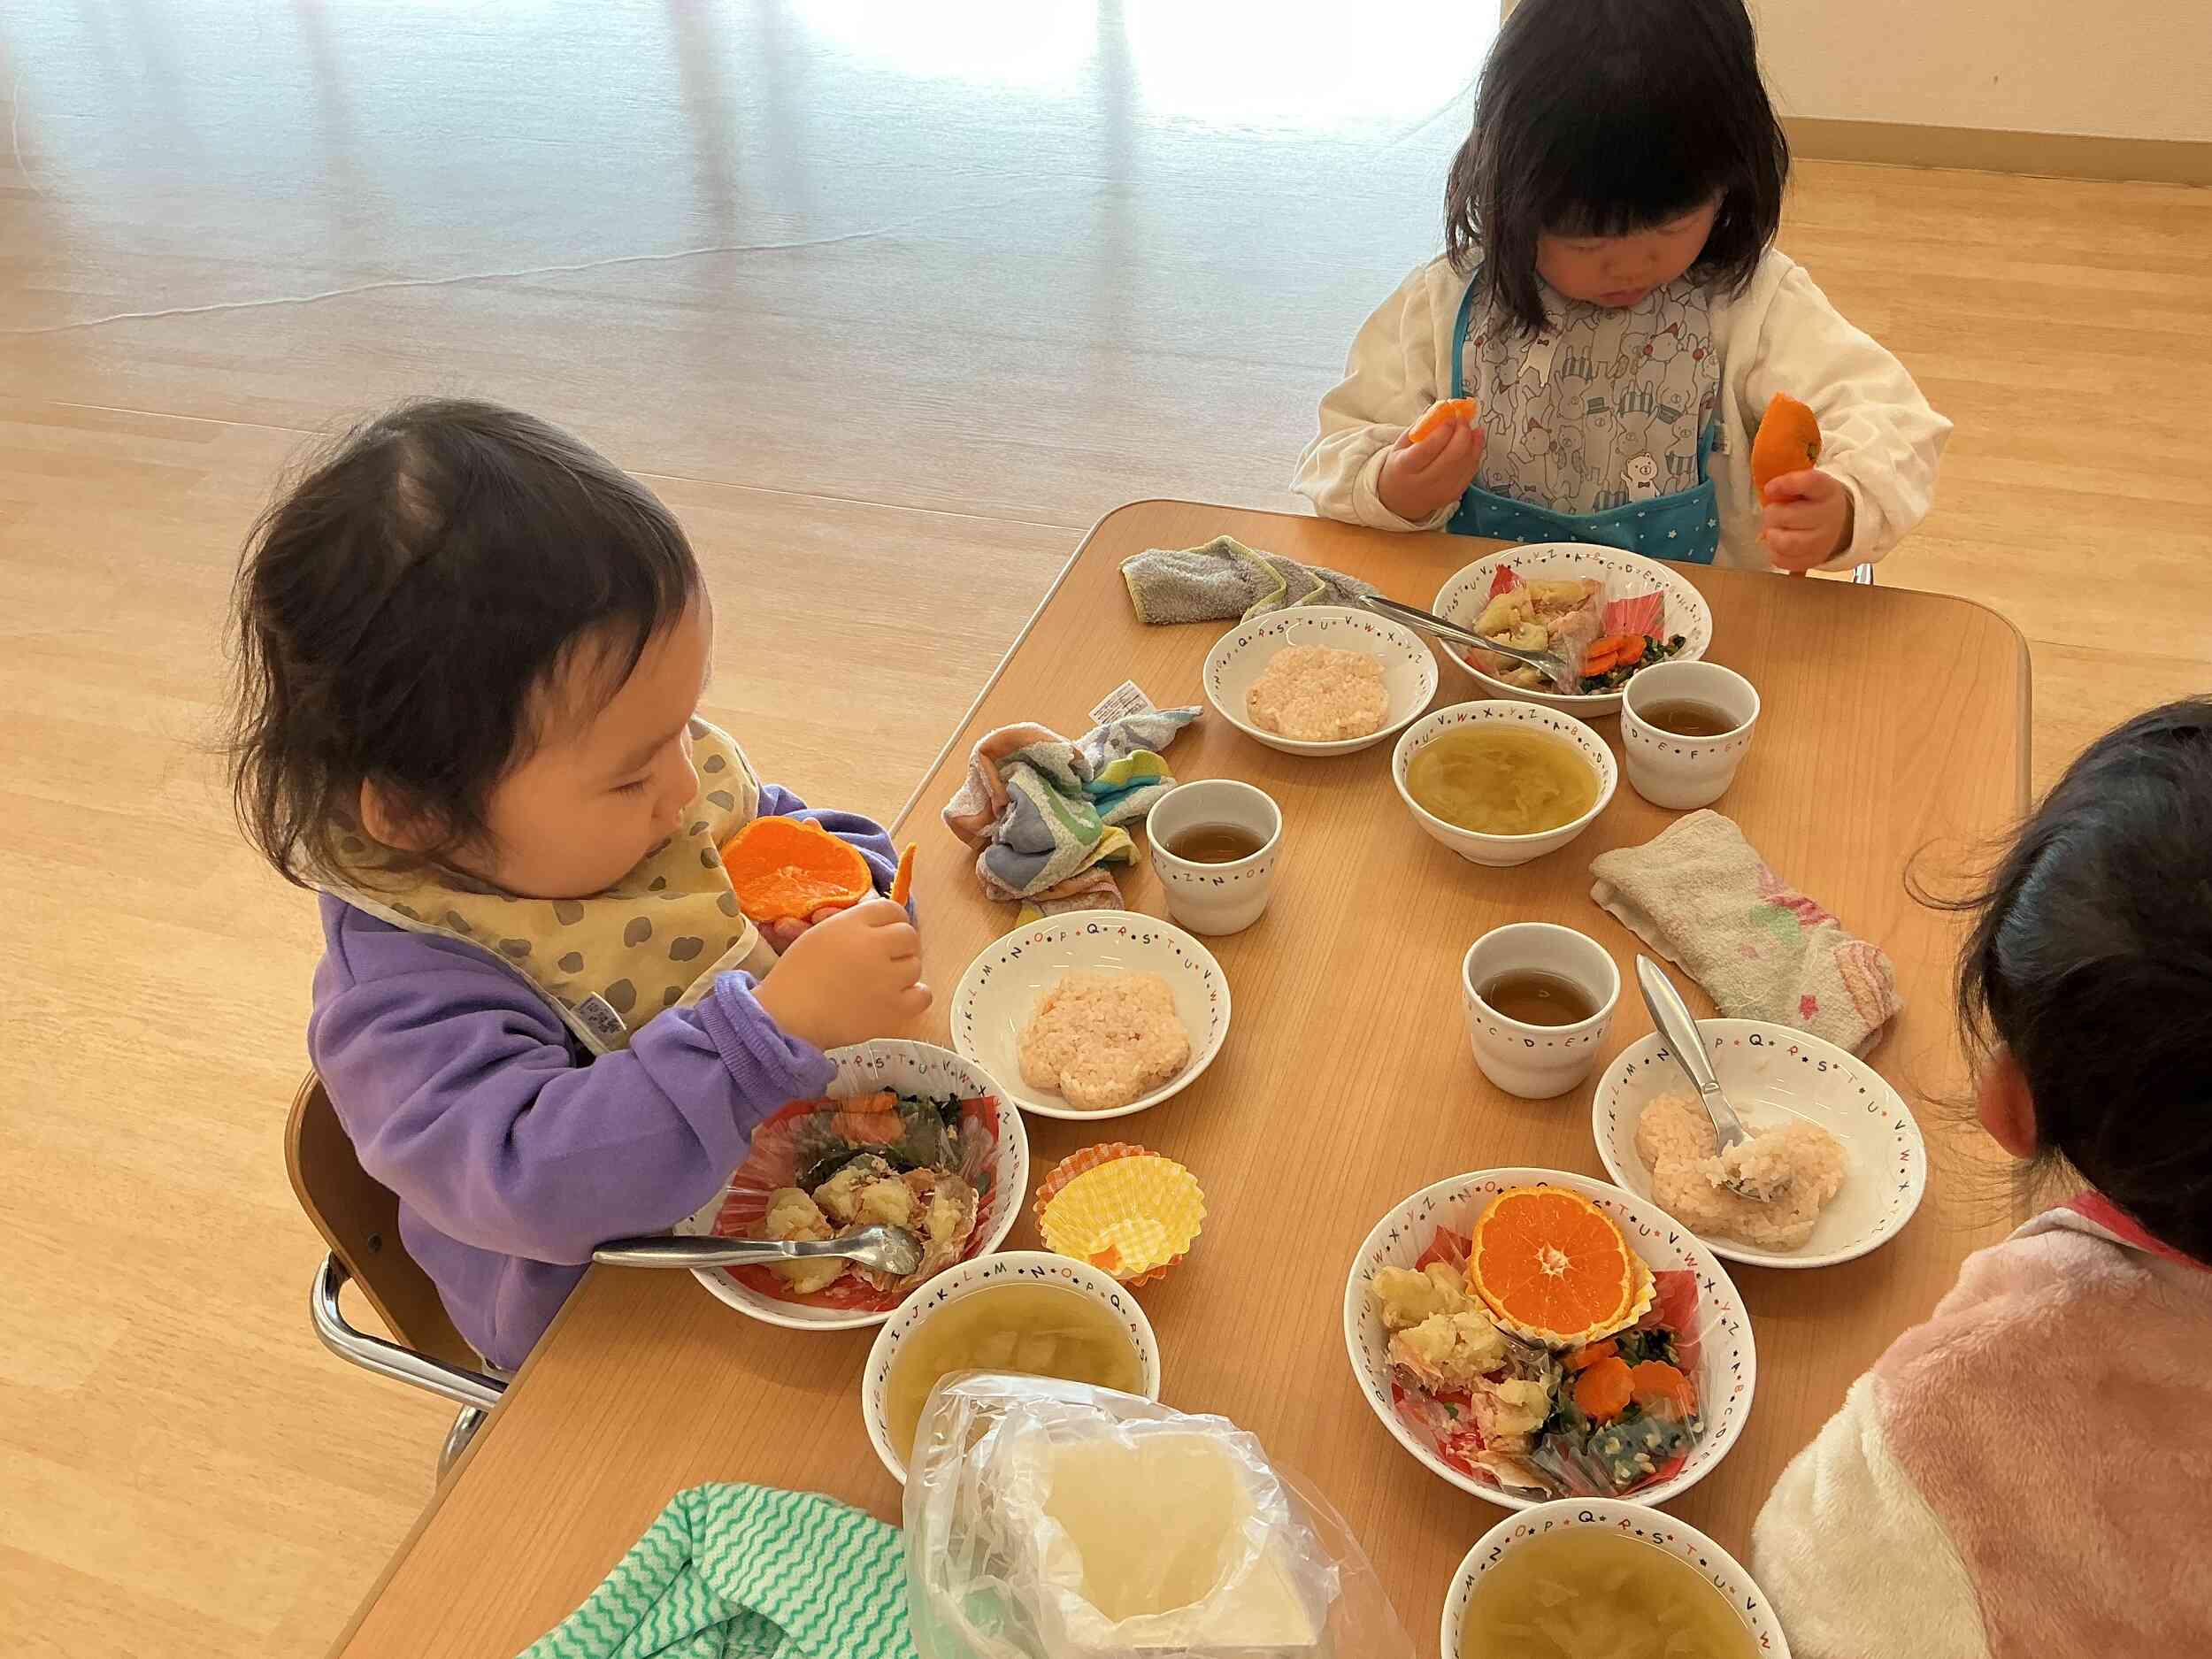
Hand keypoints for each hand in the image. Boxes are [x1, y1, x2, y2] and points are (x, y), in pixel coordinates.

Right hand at [754, 899, 929, 1049]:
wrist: (787, 1017)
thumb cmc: (794, 977)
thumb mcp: (817, 936)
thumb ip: (849, 925)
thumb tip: (872, 921)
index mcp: (852, 925)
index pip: (891, 909)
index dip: (892, 921)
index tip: (887, 933)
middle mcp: (873, 946)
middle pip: (909, 935)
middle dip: (900, 945)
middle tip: (887, 958)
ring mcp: (886, 978)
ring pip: (915, 965)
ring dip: (903, 972)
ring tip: (883, 982)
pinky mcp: (893, 1008)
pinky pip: (923, 995)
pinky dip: (915, 996)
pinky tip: (899, 998)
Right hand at [1377, 418, 1484, 522]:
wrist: (1399, 499)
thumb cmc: (1400, 467)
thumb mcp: (1400, 446)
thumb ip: (1420, 428)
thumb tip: (1442, 409)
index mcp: (1405, 467)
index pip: (1428, 448)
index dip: (1443, 430)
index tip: (1449, 417)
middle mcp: (1423, 482)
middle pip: (1451, 456)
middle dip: (1462, 433)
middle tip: (1462, 419)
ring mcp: (1440, 491)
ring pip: (1465, 463)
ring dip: (1472, 441)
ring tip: (1470, 427)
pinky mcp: (1453, 494)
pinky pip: (1470, 471)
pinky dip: (1476, 453)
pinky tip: (1475, 440)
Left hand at [1761, 469, 1854, 571]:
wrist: (1836, 523)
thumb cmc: (1811, 501)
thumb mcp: (1806, 485)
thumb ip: (1788, 485)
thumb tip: (1769, 493)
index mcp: (1827, 491)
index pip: (1810, 482)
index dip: (1787, 484)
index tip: (1769, 488)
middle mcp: (1828, 517)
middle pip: (1788, 517)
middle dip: (1771, 514)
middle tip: (1771, 513)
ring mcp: (1823, 541)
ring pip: (1786, 543)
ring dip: (1771, 535)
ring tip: (1773, 529)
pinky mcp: (1813, 560)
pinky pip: (1783, 560)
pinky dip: (1773, 552)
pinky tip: (1778, 542)